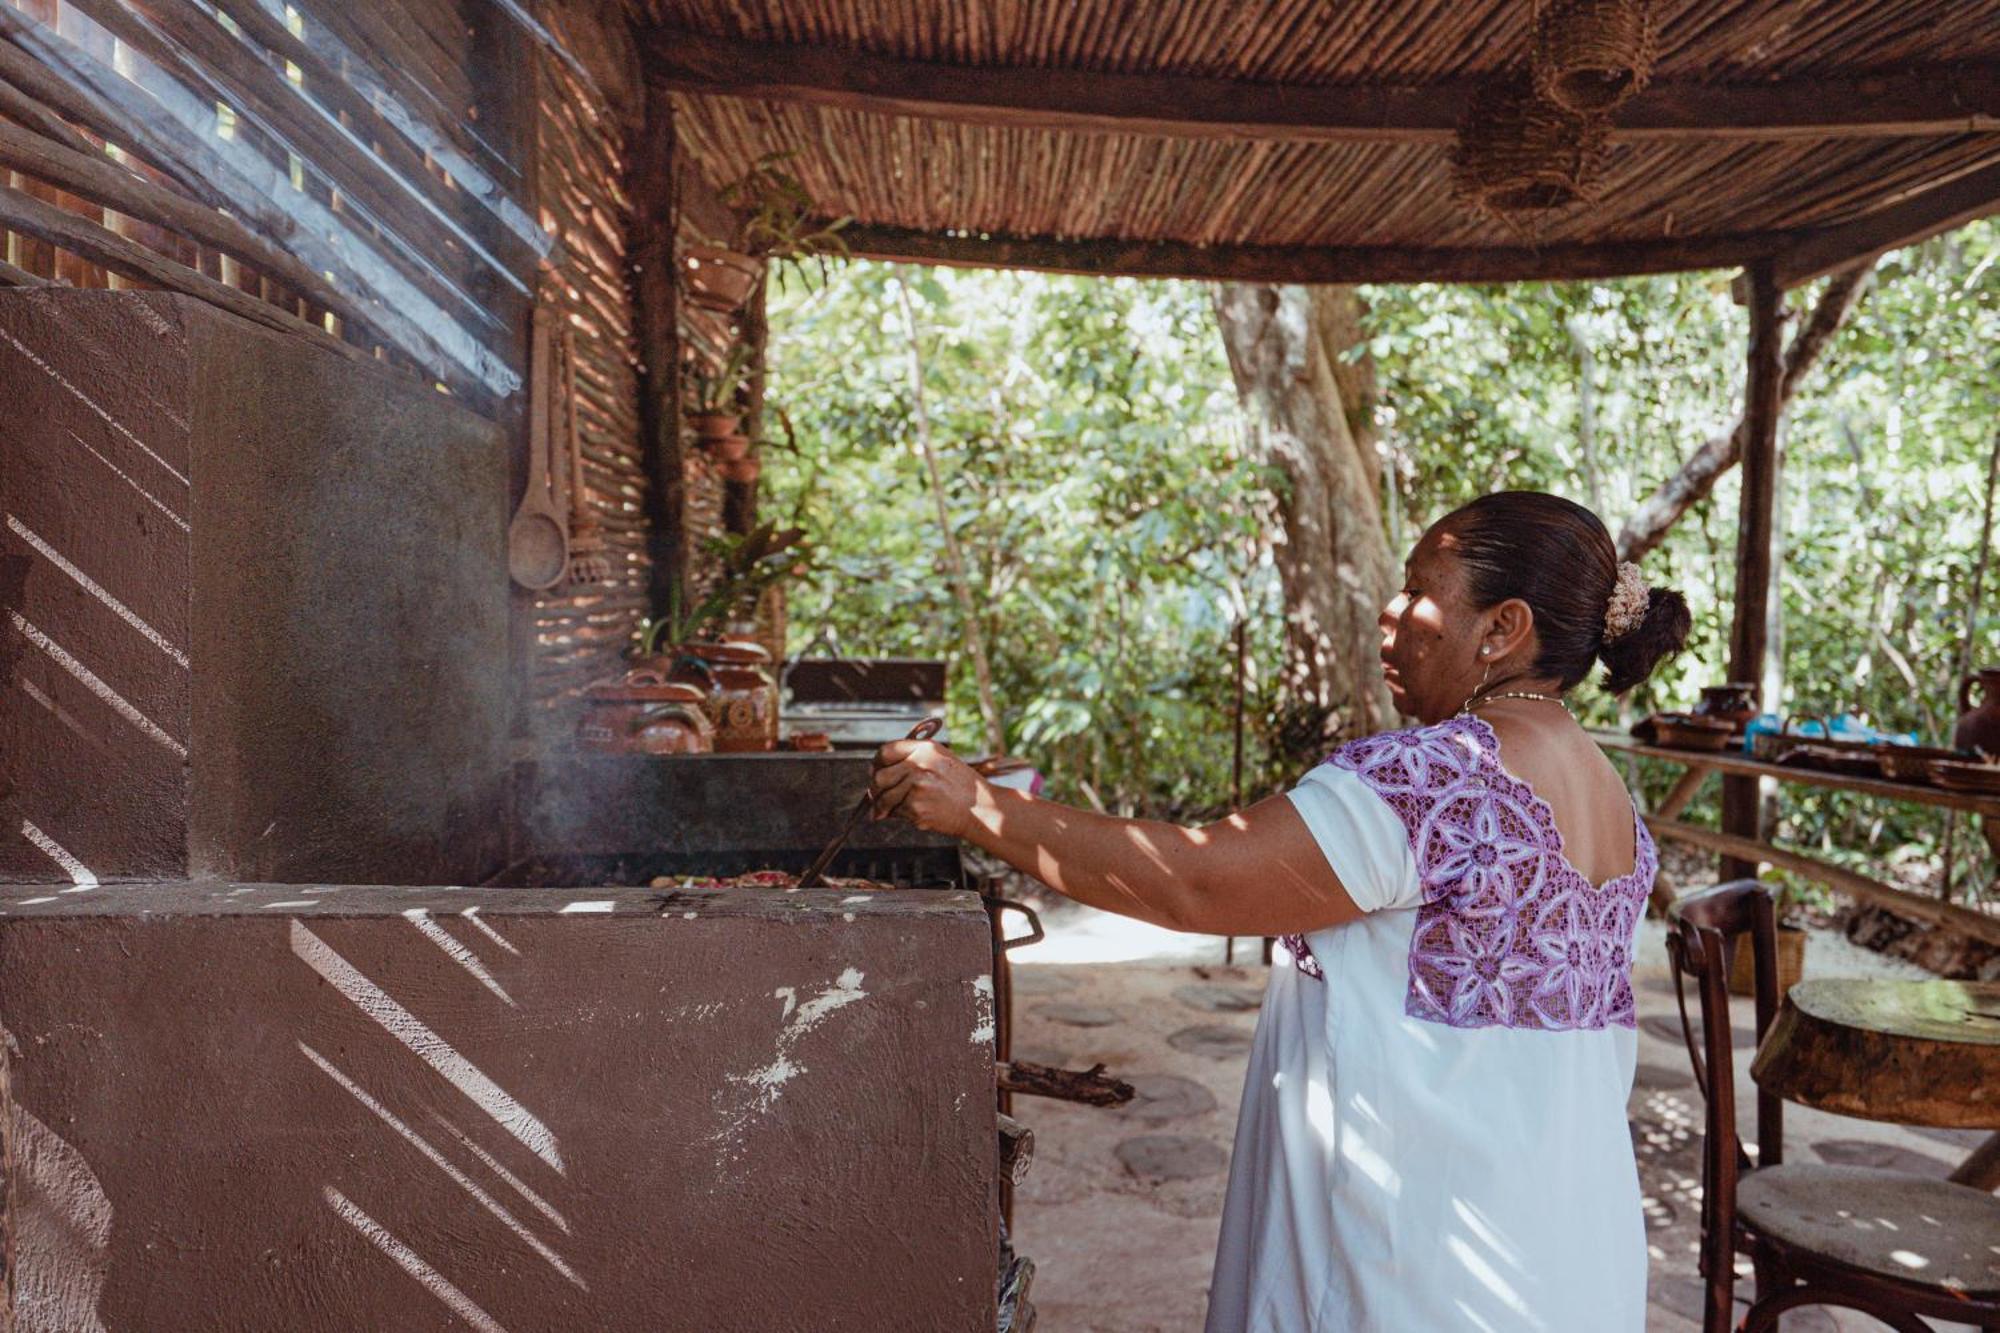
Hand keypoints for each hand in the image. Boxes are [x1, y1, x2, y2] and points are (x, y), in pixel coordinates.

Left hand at [870, 738, 985, 837]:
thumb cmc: (962, 786)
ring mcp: (917, 787)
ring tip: (884, 812)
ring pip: (885, 798)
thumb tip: (880, 771)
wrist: (981, 808)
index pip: (886, 751)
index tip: (874, 771)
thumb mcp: (942, 760)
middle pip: (879, 776)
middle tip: (876, 797)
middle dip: (875, 790)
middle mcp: (919, 765)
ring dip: (882, 807)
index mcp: (925, 749)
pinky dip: (900, 816)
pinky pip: (896, 813)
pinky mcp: (916, 808)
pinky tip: (915, 815)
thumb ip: (914, 760)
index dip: (876, 763)